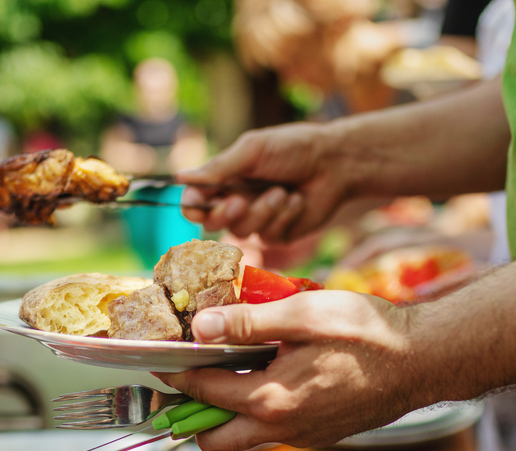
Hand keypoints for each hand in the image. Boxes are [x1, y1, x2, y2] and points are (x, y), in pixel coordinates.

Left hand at [155, 291, 423, 450]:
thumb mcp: (303, 315)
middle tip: (190, 378)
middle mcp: (283, 428)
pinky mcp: (322, 435)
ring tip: (231, 371)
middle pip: (213, 440)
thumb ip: (247, 322)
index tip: (160, 360)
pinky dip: (260, 410)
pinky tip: (274, 374)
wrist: (424, 360)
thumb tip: (200, 327)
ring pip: (245, 438)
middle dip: (193, 414)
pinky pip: (276, 431)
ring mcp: (304, 437)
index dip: (176, 376)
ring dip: (228, 414)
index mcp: (271, 400)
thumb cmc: (369, 333)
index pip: (203, 394)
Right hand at [176, 122, 351, 242]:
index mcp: (225, 179)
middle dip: (226, 214)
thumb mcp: (254, 150)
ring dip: (263, 210)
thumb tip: (180, 177)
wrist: (335, 163)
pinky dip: (284, 216)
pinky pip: (269, 236)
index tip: (198, 208)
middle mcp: (237, 202)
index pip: (196, 201)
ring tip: (283, 191)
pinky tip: (297, 200)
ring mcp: (257, 220)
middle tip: (241, 201)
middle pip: (212, 224)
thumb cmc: (293, 148)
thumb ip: (220, 167)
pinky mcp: (278, 234)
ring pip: (242, 231)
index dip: (192, 208)